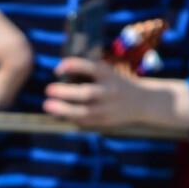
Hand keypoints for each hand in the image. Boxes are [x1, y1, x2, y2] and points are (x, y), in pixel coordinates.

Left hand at [44, 56, 188, 134]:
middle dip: (66, 92)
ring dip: (64, 110)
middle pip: (88, 93)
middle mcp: (111, 91)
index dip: (75, 66)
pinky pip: (86, 121)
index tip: (58, 67)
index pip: (92, 68)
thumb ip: (88, 71)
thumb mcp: (107, 72)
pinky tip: (58, 114)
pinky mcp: (107, 121)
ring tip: (47, 105)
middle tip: (48, 89)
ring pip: (85, 111)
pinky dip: (71, 117)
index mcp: (110, 74)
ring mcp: (109, 108)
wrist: (142, 102)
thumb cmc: (114, 82)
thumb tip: (59, 70)